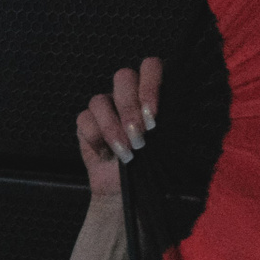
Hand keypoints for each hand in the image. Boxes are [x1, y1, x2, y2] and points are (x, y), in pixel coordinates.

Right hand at [76, 58, 161, 197]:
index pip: (150, 66)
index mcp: (152, 94)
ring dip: (113, 128)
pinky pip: (84, 119)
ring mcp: (105, 108)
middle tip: (140, 136)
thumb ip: (174, 123)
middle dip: (130, 108)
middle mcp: (128, 95)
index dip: (150, 85)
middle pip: (123, 77)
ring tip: (126, 152)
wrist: (129, 193)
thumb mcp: (174, 144)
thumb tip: (169, 114)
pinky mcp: (86, 123)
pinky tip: (106, 153)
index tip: (154, 116)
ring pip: (100, 99)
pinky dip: (96, 138)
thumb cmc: (155, 168)